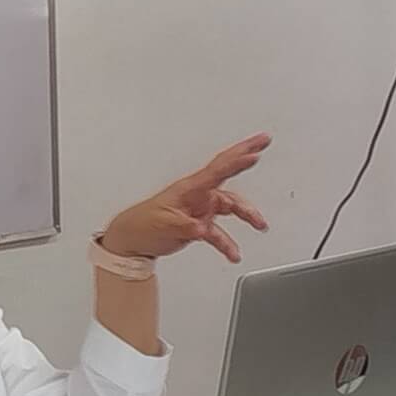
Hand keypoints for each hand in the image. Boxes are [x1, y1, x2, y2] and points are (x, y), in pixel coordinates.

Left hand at [99, 134, 271, 263]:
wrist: (132, 240)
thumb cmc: (143, 225)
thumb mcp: (164, 224)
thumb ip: (186, 225)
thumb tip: (203, 227)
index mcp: (190, 188)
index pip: (218, 169)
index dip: (237, 159)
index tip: (254, 151)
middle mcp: (199, 194)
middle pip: (227, 172)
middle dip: (245, 156)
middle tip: (263, 142)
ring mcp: (201, 207)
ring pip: (231, 207)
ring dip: (246, 215)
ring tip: (260, 224)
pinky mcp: (200, 223)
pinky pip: (220, 231)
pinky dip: (228, 243)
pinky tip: (233, 253)